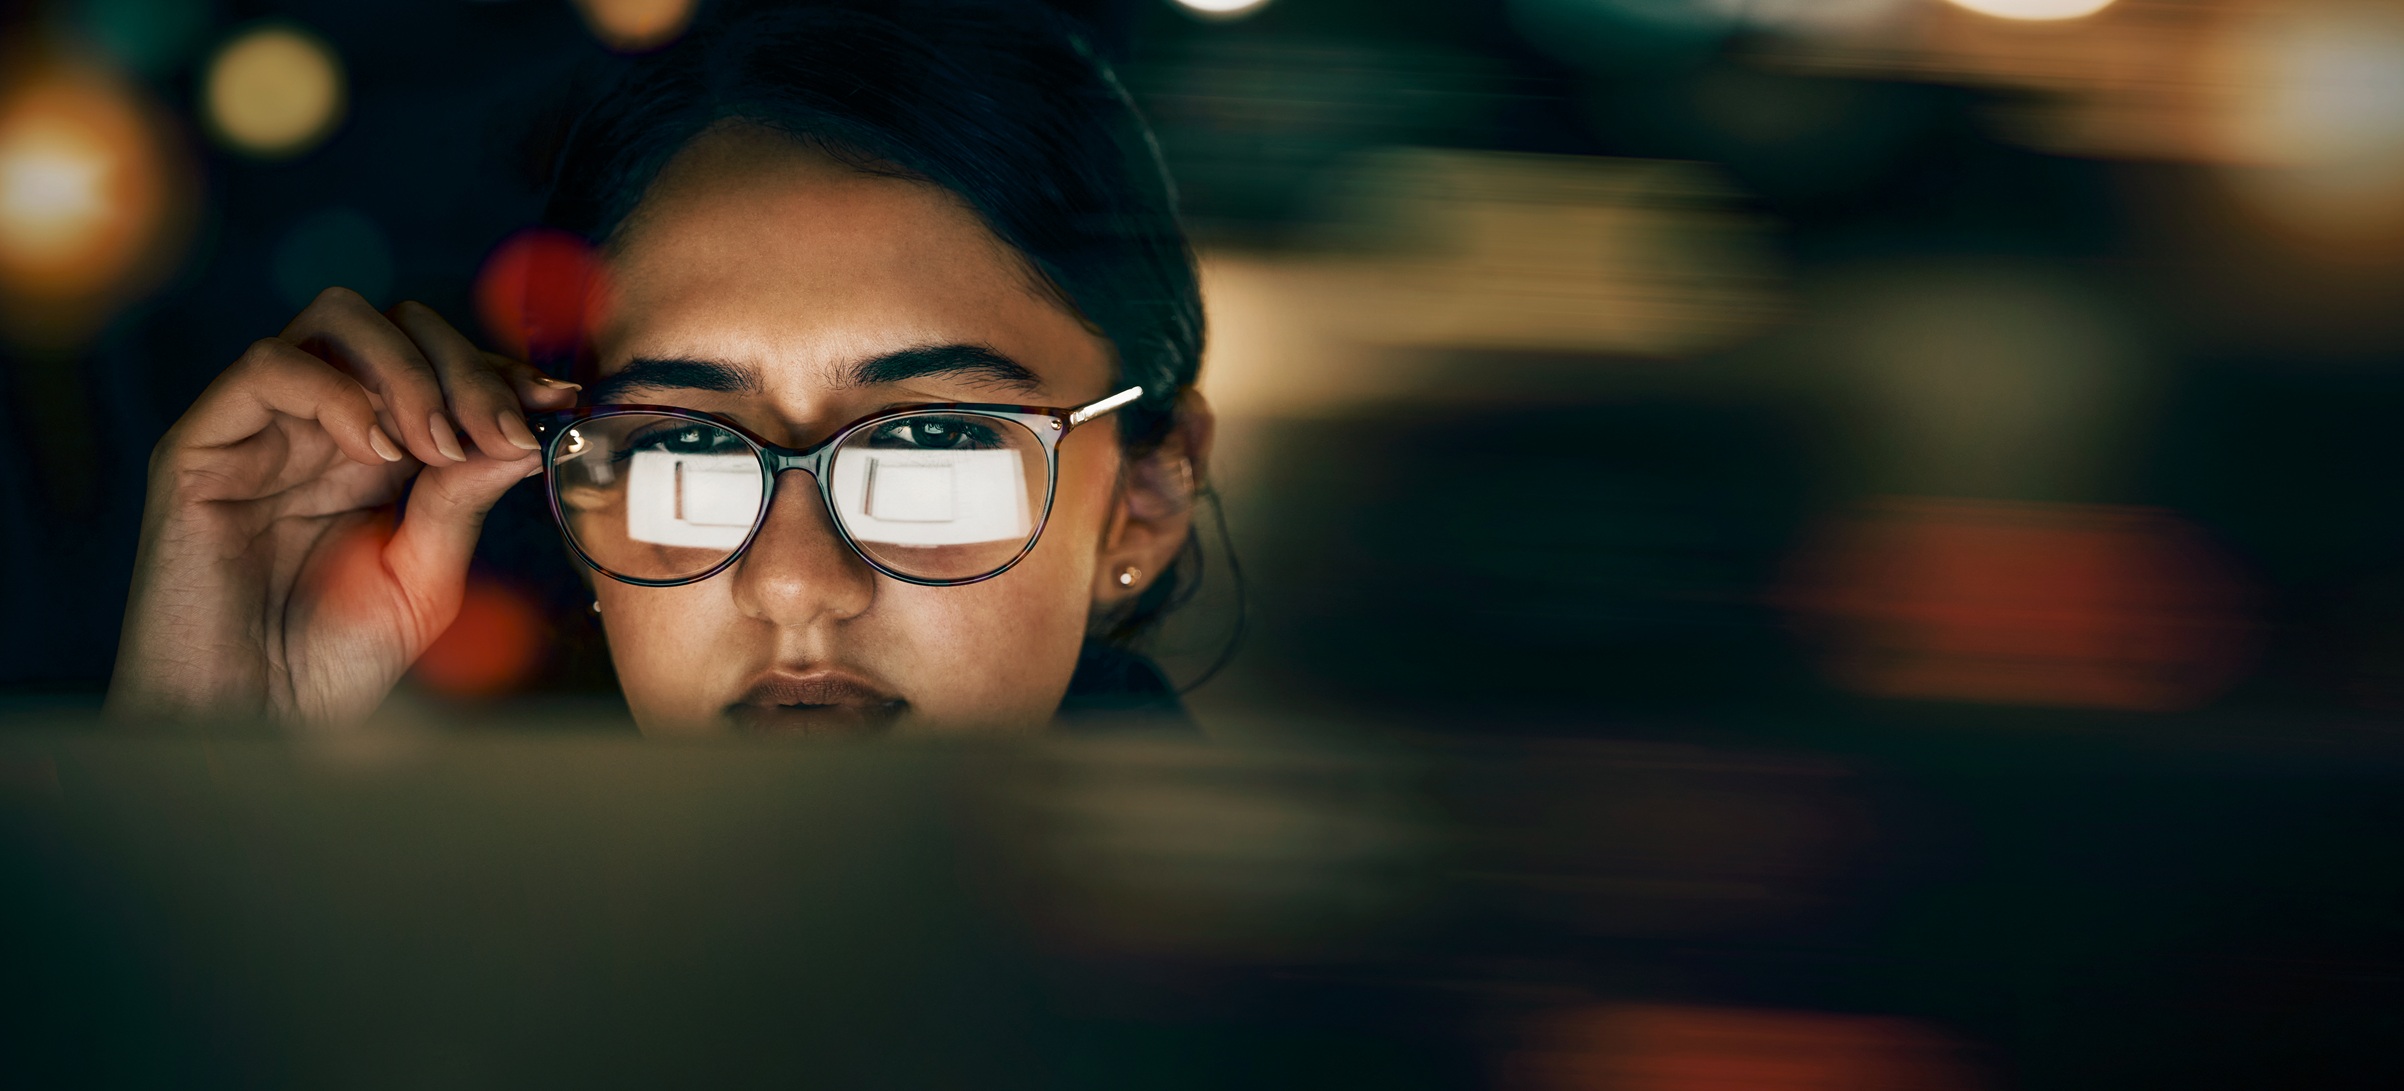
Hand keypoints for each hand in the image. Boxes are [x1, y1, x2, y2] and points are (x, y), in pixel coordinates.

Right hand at [105, 288, 578, 726]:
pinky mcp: (201, 448)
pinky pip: (268, 368)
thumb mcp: (424, 576)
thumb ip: (464, 497)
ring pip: (337, 321)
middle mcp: (320, 427)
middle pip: (397, 325)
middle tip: (496, 429)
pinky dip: (337, 390)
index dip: (500, 371)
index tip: (556, 399)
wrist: (251, 725)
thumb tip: (525, 427)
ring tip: (438, 444)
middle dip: (463, 365)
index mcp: (379, 453)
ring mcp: (262, 430)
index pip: (441, 364)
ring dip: (408, 370)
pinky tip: (377, 450)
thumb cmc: (330, 665)